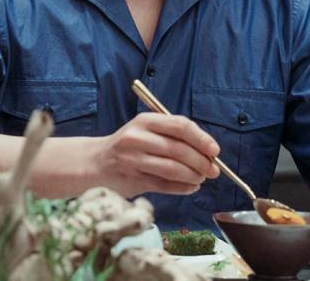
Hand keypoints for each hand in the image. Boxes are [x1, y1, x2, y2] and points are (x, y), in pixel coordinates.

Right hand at [93, 113, 219, 197]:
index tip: (215, 150)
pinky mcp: (132, 179)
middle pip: (178, 149)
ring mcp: (133, 159)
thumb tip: (207, 151)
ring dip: (192, 176)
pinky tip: (190, 187)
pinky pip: (164, 185)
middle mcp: (138, 138)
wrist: (95, 162)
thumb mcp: (147, 130)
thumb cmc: (128, 146)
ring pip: (172, 168)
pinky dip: (182, 188)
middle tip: (213, 170)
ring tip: (201, 179)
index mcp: (145, 121)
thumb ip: (173, 136)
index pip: (180, 126)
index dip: (201, 138)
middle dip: (201, 161)